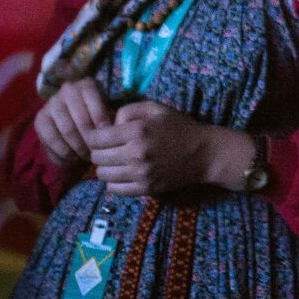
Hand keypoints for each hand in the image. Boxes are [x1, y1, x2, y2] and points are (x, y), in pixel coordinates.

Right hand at [34, 78, 111, 165]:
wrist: (73, 122)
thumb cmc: (96, 117)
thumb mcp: (107, 113)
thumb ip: (110, 118)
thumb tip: (111, 130)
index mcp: (87, 85)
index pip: (97, 106)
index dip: (102, 125)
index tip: (107, 138)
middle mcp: (68, 90)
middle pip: (82, 119)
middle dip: (91, 139)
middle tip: (97, 152)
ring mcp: (52, 103)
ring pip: (67, 130)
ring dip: (78, 147)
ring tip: (86, 156)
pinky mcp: (40, 119)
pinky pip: (51, 138)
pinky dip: (64, 151)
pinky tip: (72, 157)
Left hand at [87, 101, 256, 196]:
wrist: (205, 153)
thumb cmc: (179, 127)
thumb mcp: (156, 108)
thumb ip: (128, 110)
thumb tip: (107, 125)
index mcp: (137, 131)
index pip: (95, 138)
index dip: (94, 136)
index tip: (103, 136)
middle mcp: (135, 154)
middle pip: (96, 157)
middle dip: (100, 151)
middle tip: (111, 148)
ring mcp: (140, 174)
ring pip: (102, 175)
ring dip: (106, 167)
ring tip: (118, 161)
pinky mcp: (145, 189)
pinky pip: (114, 190)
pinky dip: (114, 182)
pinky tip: (125, 173)